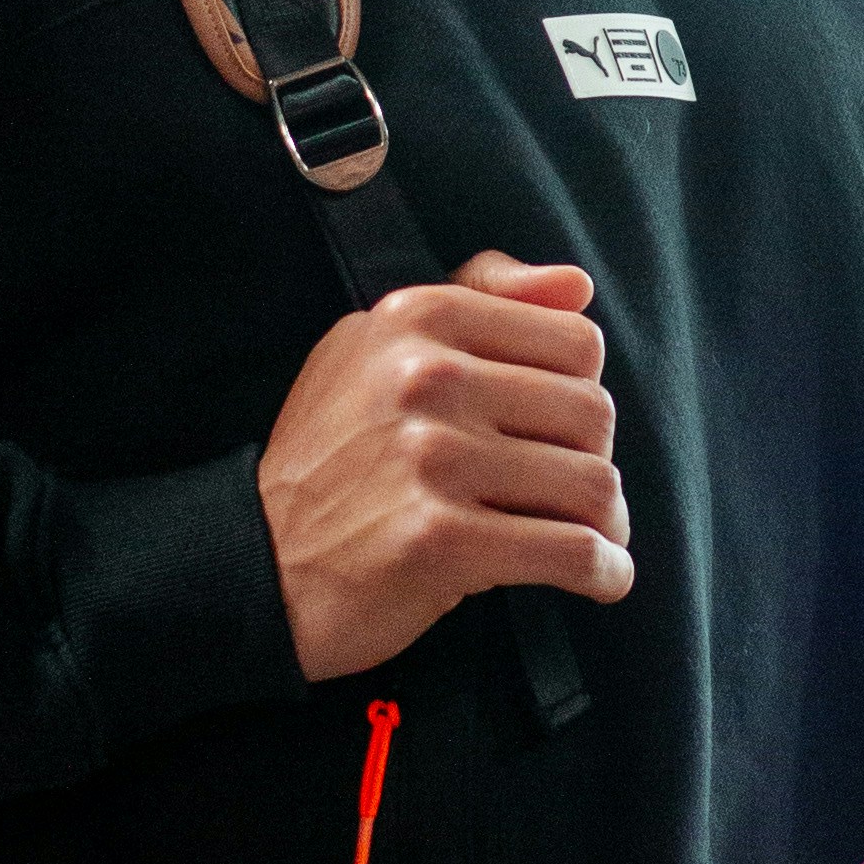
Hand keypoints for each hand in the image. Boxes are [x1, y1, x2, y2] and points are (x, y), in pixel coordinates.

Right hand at [259, 252, 631, 683]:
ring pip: (591, 483)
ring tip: (591, 538)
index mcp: (417, 318)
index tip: (559, 431)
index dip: (581, 391)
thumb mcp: (378, 348)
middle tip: (572, 495)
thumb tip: (577, 285)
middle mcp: (425, 378)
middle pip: (591, 412)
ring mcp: (433, 460)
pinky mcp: (442, 541)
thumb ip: (478, 298)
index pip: (575, 340)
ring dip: (607, 523)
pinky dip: (603, 571)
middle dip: (594, 460)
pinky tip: (600, 578)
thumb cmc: (332, 456)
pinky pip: (571, 550)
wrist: (257, 562)